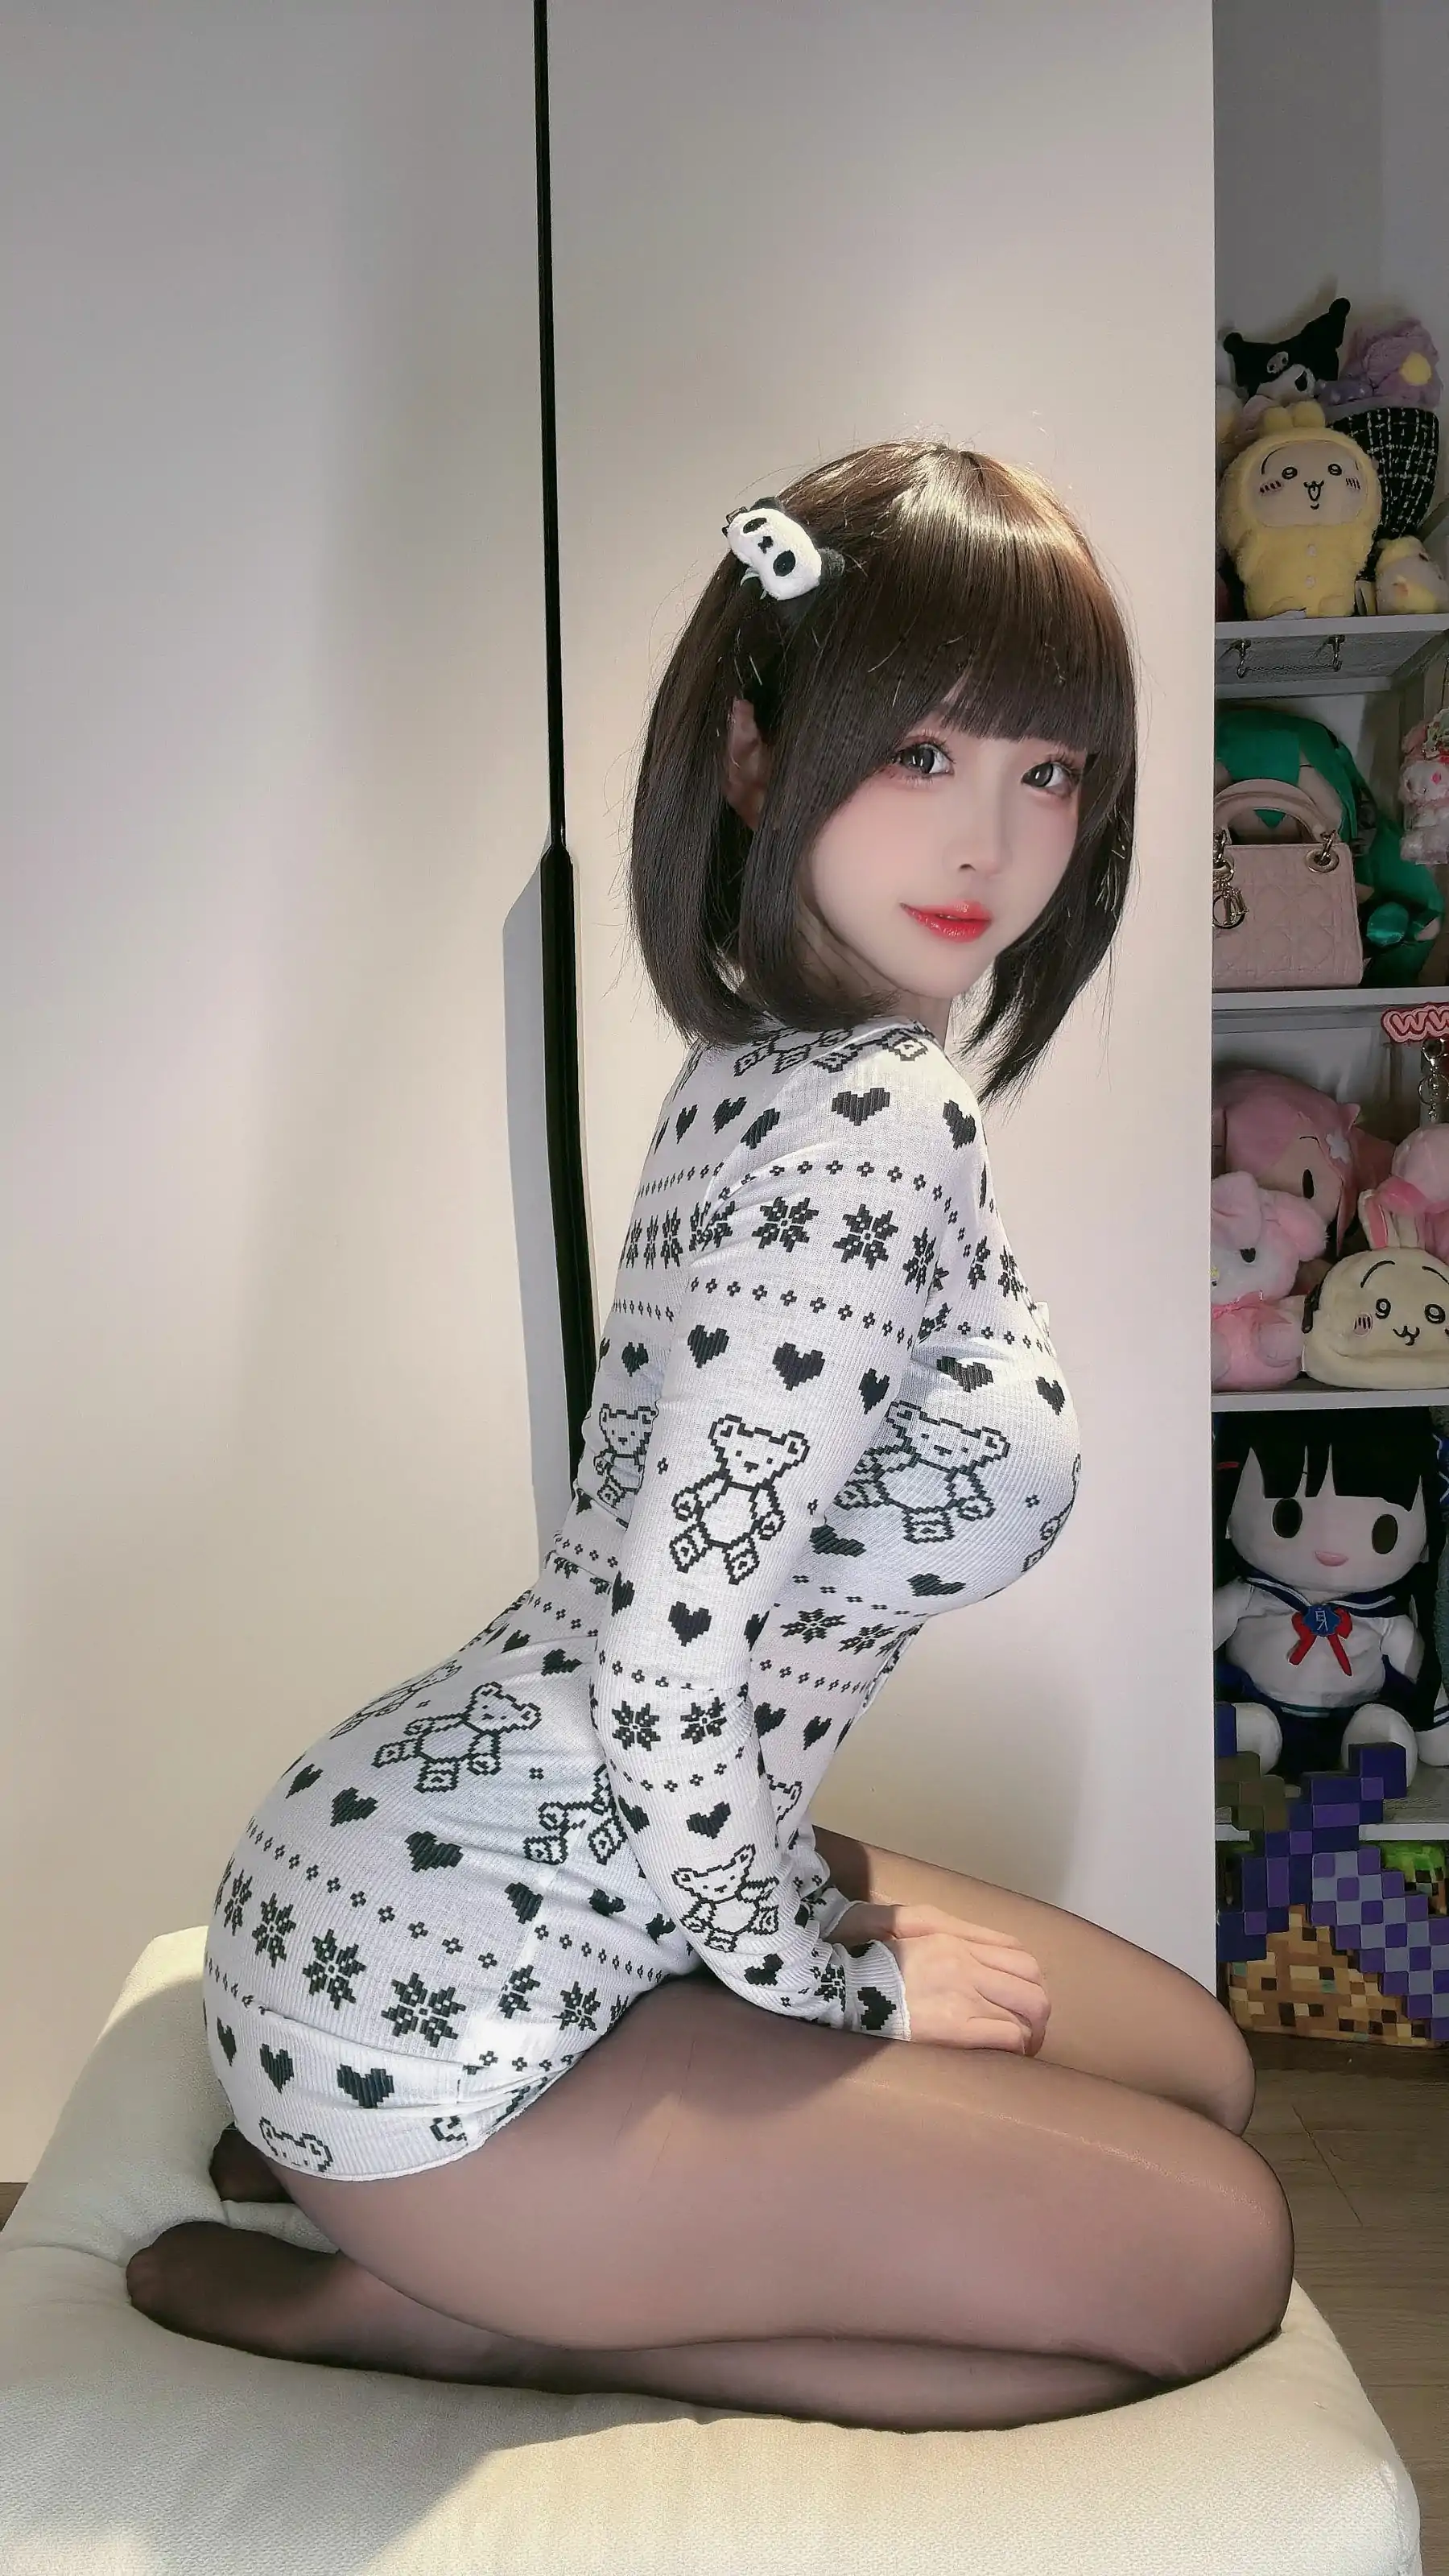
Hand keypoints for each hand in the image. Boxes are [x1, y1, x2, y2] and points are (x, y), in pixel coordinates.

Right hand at [833, 1899, 1049, 2054]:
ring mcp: (963, 1996)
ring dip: (1029, 2032)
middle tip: (1028, 2027)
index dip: (1027, 1977)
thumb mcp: (895, 1921)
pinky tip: (1003, 2055)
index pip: (1016, 1953)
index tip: (1019, 1996)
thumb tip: (962, 1938)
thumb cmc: (859, 1954)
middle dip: (1037, 2008)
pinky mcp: (954, 2029)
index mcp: (953, 1938)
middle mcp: (966, 1963)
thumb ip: (934, 1926)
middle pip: (1032, 1983)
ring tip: (1020, 2047)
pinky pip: (1007, 2037)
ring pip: (1026, 2012)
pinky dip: (1014, 2047)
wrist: (835, 1984)